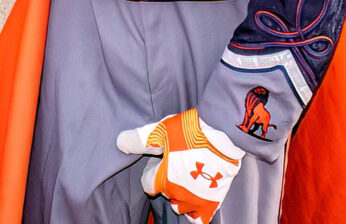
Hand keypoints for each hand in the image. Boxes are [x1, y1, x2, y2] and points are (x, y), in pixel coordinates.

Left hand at [116, 111, 243, 222]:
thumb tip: (120, 142)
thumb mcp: (162, 130)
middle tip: (176, 165)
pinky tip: (196, 200)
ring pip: (180, 207)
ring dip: (179, 197)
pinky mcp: (212, 202)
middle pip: (165, 194)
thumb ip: (140, 139)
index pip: (148, 183)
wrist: (225, 136)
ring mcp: (195, 200)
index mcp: (163, 179)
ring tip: (186, 181)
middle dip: (167, 181)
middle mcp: (177, 194)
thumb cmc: (193, 132)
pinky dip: (195, 213)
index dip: (152, 170)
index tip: (160, 160)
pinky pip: (199, 219)